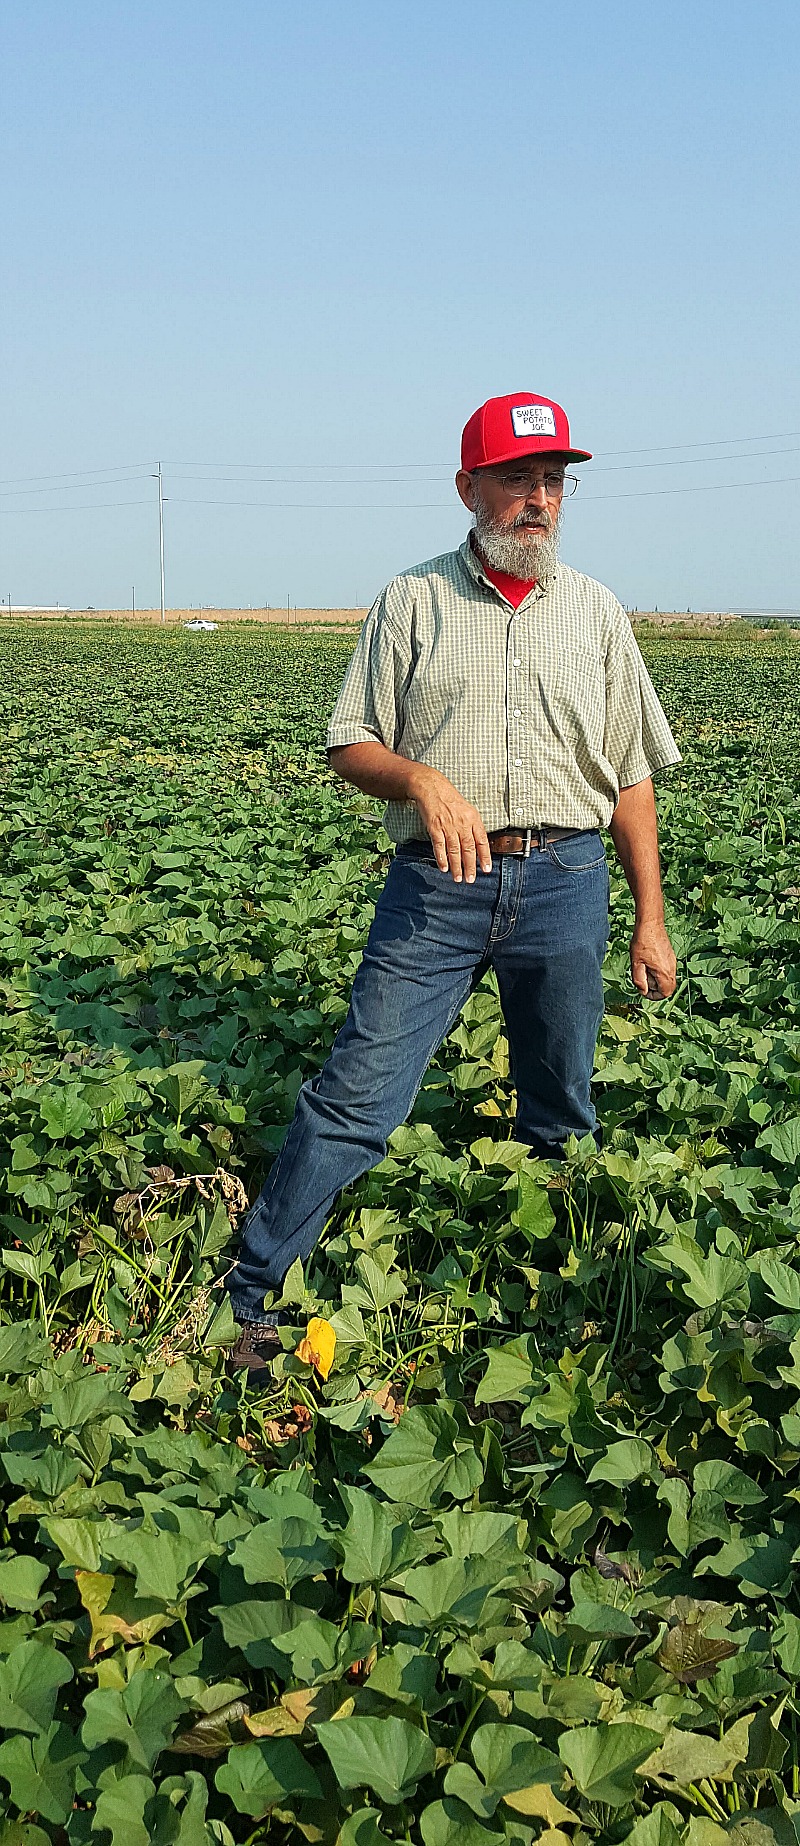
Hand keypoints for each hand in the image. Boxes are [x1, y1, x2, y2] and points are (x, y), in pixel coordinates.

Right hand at [410, 767, 492, 881]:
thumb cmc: (450, 799)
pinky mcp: (435, 827)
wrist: (432, 787)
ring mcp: (448, 826)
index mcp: (473, 819)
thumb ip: (473, 826)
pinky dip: (442, 858)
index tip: (486, 869)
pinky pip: (439, 846)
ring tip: (458, 878)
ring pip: (454, 850)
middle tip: (471, 879)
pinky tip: (444, 868)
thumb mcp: (468, 810)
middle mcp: (462, 823)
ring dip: (456, 866)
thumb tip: (479, 844)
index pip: (482, 841)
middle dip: (470, 866)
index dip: (485, 856)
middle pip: (468, 849)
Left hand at [629, 921, 676, 997]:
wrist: (651, 924)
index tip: (644, 991)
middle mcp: (672, 968)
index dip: (654, 996)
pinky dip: (659, 972)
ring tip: (645, 969)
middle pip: (668, 988)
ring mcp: (672, 962)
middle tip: (644, 981)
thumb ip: (639, 980)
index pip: (665, 993)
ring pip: (668, 979)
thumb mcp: (636, 964)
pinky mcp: (671, 956)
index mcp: (664, 972)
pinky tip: (649, 962)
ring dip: (657, 980)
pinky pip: (667, 970)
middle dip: (656, 989)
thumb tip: (643, 992)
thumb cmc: (642, 942)